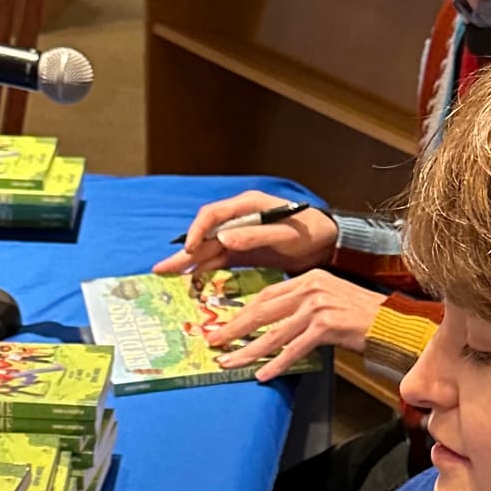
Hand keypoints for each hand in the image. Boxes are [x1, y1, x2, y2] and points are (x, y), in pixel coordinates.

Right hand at [152, 193, 338, 279]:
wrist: (329, 242)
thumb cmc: (311, 231)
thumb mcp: (287, 234)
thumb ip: (257, 236)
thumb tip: (224, 239)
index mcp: (247, 206)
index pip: (212, 216)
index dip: (197, 232)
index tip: (189, 251)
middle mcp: (239, 219)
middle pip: (205, 236)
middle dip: (184, 253)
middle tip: (161, 269)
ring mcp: (241, 237)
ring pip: (209, 250)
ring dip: (190, 265)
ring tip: (169, 278)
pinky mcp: (245, 252)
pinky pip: (221, 262)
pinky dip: (207, 272)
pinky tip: (194, 284)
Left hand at [209, 268, 383, 379]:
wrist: (393, 324)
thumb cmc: (362, 316)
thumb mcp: (329, 299)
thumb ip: (303, 304)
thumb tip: (274, 322)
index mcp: (309, 277)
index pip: (266, 294)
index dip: (242, 312)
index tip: (224, 325)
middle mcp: (311, 287)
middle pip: (263, 311)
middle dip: (234, 329)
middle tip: (212, 342)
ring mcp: (318, 306)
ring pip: (274, 332)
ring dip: (248, 350)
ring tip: (229, 362)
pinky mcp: (327, 326)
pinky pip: (294, 349)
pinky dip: (277, 363)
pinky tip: (263, 374)